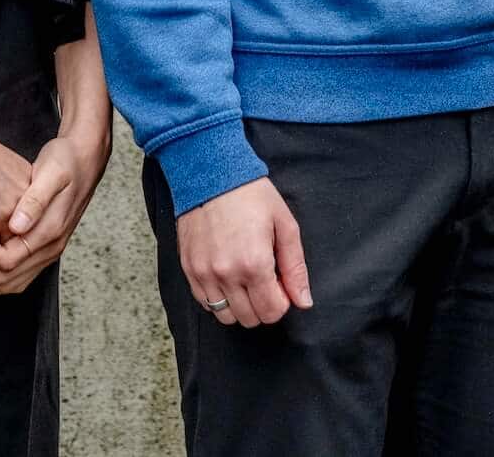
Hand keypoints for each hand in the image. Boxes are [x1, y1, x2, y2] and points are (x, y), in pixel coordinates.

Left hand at [0, 122, 112, 294]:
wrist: (86, 159)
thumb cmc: (66, 161)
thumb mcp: (50, 172)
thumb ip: (34, 200)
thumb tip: (17, 226)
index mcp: (50, 232)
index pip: (7, 262)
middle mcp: (51, 248)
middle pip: (5, 279)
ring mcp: (49, 251)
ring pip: (10, 283)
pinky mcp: (44, 248)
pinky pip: (17, 277)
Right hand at [174, 178, 312, 328]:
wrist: (211, 175)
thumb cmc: (252, 196)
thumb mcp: (285, 225)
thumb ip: (295, 268)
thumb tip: (304, 301)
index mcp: (254, 263)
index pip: (271, 311)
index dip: (282, 302)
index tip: (281, 284)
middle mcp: (226, 274)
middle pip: (250, 318)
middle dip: (263, 305)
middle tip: (266, 280)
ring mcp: (204, 274)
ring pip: (226, 316)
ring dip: (240, 306)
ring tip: (246, 281)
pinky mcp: (189, 270)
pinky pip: (205, 303)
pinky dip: (219, 299)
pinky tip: (228, 278)